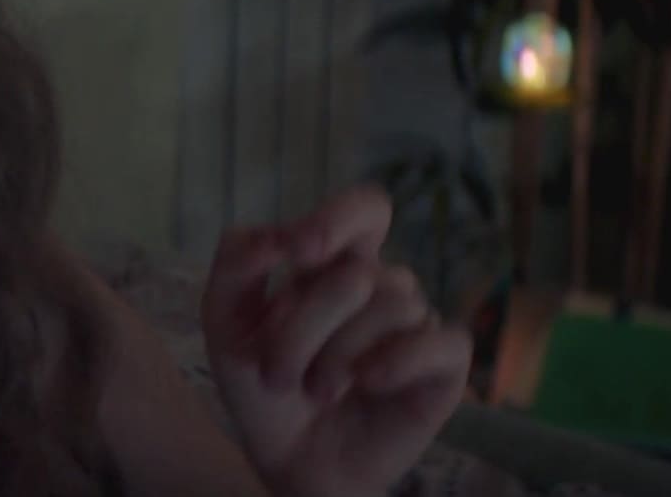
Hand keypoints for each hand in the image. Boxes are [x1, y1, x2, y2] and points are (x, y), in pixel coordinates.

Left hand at [201, 187, 471, 496]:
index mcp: (335, 264)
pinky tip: (367, 384)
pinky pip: (440, 340)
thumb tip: (275, 232)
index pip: (365, 209)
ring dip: (335, 357)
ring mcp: (416, 324)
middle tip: (277, 371)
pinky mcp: (444, 366)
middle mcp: (381, 286)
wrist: (287, 460)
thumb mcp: (226, 322)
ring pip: (392, 305)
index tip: (300, 252)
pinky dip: (397, 362)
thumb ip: (237, 264)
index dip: (338, 219)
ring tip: (315, 391)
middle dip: (304, 325)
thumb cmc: (261, 386)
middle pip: (356, 272)